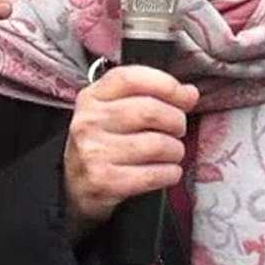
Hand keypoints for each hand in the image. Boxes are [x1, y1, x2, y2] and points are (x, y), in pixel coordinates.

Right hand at [63, 65, 198, 228]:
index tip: (186, 96)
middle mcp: (89, 121)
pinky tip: (168, 171)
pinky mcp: (104, 181)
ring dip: (175, 150)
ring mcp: (94, 152)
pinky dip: (170, 173)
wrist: (75, 186)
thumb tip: (190, 93)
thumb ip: (148, 95)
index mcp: (92, 96)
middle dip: (176, 120)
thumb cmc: (103, 142)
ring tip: (173, 152)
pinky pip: (152, 174)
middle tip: (178, 129)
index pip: (131, 78)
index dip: (166, 84)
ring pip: (156, 144)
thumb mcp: (113, 110)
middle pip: (149, 111)